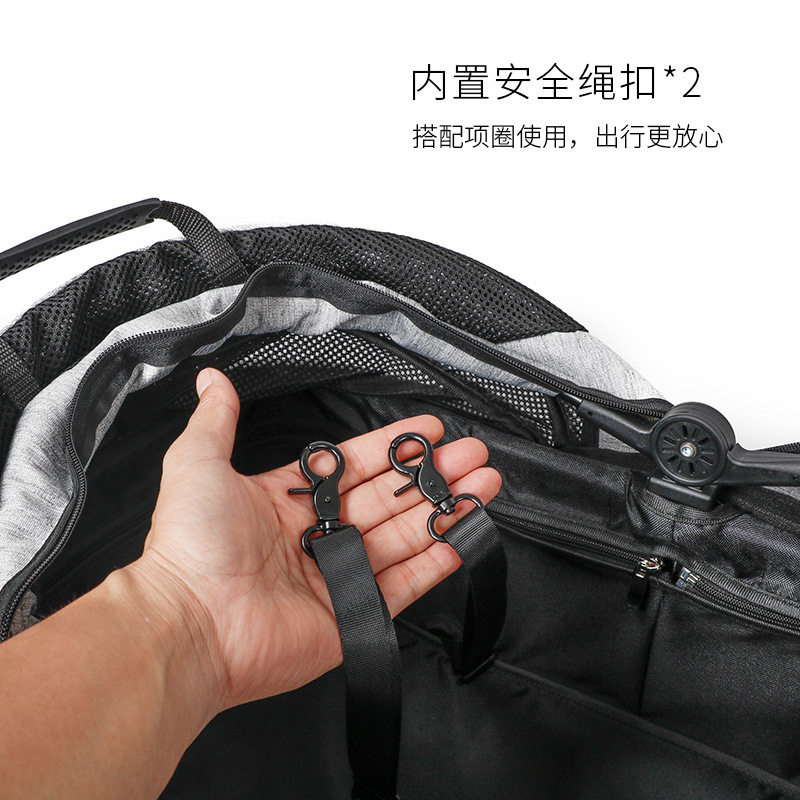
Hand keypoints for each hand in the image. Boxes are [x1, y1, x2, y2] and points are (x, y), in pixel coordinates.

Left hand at [129, 368, 501, 713]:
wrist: (191, 624)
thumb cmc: (191, 543)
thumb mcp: (198, 463)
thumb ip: (217, 419)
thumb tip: (213, 379)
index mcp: (288, 501)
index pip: (355, 466)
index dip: (393, 447)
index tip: (429, 429)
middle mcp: (317, 537)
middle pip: (390, 498)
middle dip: (435, 474)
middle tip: (474, 455)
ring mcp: (338, 576)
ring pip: (405, 536)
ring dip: (446, 510)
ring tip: (484, 485)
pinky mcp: (353, 616)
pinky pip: (404, 585)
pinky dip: (436, 562)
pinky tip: (463, 535)